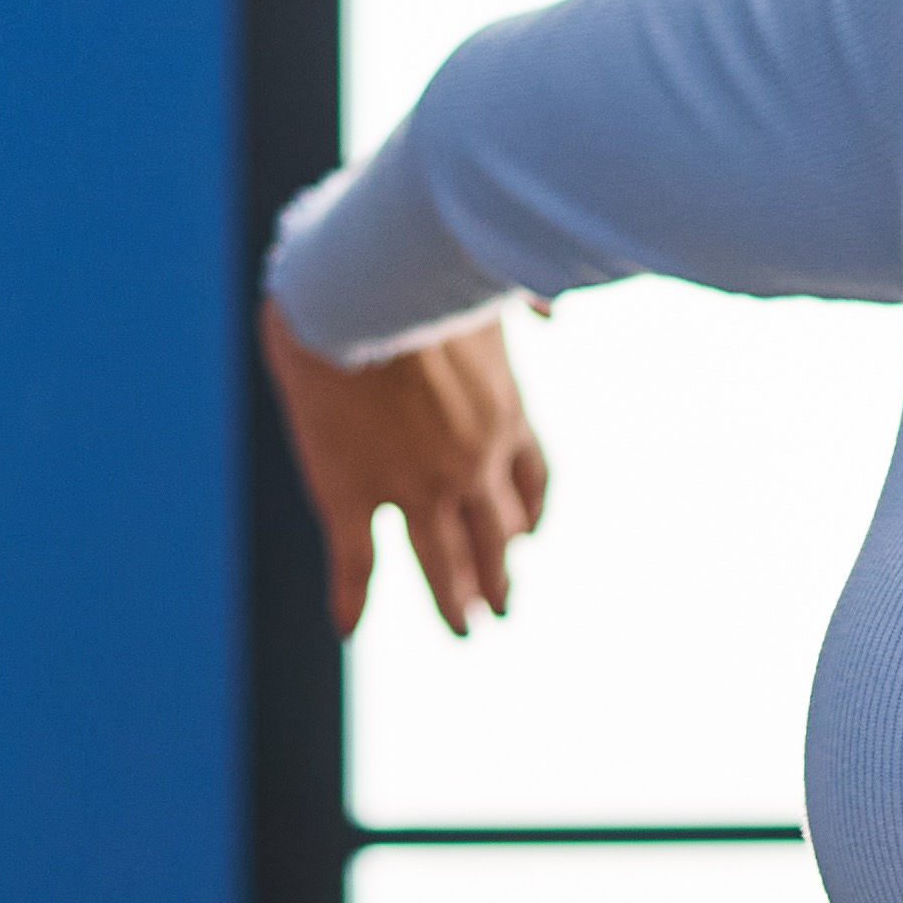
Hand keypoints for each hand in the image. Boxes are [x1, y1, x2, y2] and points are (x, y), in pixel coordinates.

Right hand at [268, 295, 551, 636]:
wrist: (354, 289)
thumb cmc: (420, 272)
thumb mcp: (487, 281)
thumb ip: (527, 298)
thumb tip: (555, 311)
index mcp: (505, 416)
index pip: (530, 480)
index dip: (528, 514)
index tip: (528, 537)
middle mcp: (470, 464)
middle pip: (496, 535)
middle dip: (501, 573)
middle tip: (501, 608)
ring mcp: (414, 485)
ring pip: (442, 562)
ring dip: (454, 601)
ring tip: (463, 631)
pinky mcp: (351, 493)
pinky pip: (356, 562)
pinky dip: (351, 599)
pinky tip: (347, 627)